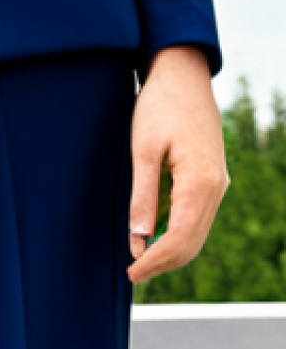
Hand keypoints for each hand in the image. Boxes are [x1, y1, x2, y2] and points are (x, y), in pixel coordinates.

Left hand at [126, 45, 229, 282]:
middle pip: (193, 242)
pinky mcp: (210, 176)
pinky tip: (154, 235)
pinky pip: (196, 215)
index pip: (181, 238)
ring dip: (171, 250)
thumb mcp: (142, 148)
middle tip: (132, 273)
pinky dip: (177, 231)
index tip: (131, 272)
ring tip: (140, 260)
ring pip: (197, 231)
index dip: (156, 261)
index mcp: (200, 182)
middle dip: (163, 262)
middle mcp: (215, 188)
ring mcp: (216, 183)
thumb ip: (143, 193)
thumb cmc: (159, 106)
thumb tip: (139, 236)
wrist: (182, 76)